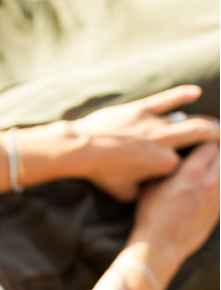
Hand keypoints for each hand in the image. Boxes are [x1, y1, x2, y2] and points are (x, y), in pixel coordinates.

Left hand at [70, 85, 219, 201]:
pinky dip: (182, 95)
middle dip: (216, 135)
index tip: (208, 162)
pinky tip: (194, 92)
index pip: (189, 162)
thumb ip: (139, 194)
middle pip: (202, 134)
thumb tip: (144, 197)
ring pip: (186, 119)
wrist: (82, 150)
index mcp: (164, 163)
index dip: (199, 162)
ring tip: (211, 124)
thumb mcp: (122, 192)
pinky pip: (166, 100)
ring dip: (200, 121)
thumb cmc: (101, 172)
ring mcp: (154, 123)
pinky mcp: (141, 109)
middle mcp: (165, 141)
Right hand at [133, 141, 220, 262]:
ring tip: (210, 172)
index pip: (209, 145)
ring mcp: (218, 198)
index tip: (199, 146)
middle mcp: (210, 182)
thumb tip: (174, 161)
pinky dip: (219, 186)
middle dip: (216, 154)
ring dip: (218, 170)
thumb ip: (168, 170)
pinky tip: (210, 188)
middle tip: (208, 155)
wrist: (160, 245)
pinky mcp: (219, 211)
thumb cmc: (151, 216)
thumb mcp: (152, 186)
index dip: (204, 144)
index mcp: (190, 172)